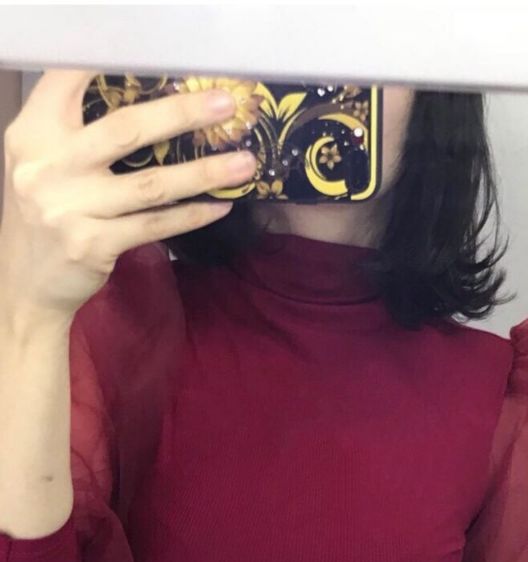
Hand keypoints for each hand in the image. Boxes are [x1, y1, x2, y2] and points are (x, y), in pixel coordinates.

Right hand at [0, 69, 257, 318]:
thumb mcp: (45, 163)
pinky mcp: (94, 244)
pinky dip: (193, 215)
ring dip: (205, 172)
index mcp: (33, 133)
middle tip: (227, 104)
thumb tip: (152, 106)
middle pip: (125, 129)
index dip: (114, 62)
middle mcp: (49, 165)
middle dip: (182, 113)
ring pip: (152, 183)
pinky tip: (222, 206)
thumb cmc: (46, 213)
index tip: (166, 56)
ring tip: (245, 162)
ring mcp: (71, 207)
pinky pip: (156, 225)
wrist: (26, 282)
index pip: (69, 80)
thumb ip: (79, 133)